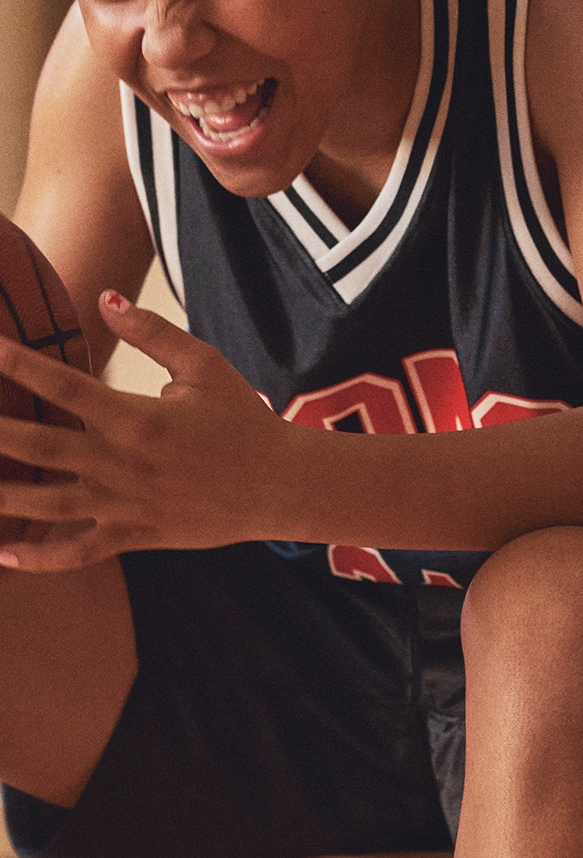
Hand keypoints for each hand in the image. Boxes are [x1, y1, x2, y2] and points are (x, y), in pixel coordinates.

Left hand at [0, 290, 292, 570]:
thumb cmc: (242, 418)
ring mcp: (126, 503)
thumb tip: (105, 298)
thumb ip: (152, 333)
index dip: (20, 367)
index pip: (66, 387)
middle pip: (41, 447)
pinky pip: (78, 551)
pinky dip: (39, 558)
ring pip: (47, 504)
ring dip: (2, 497)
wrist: (279, 483)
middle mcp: (125, 462)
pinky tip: (3, 555)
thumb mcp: (204, 365)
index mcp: (139, 416)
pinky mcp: (134, 534)